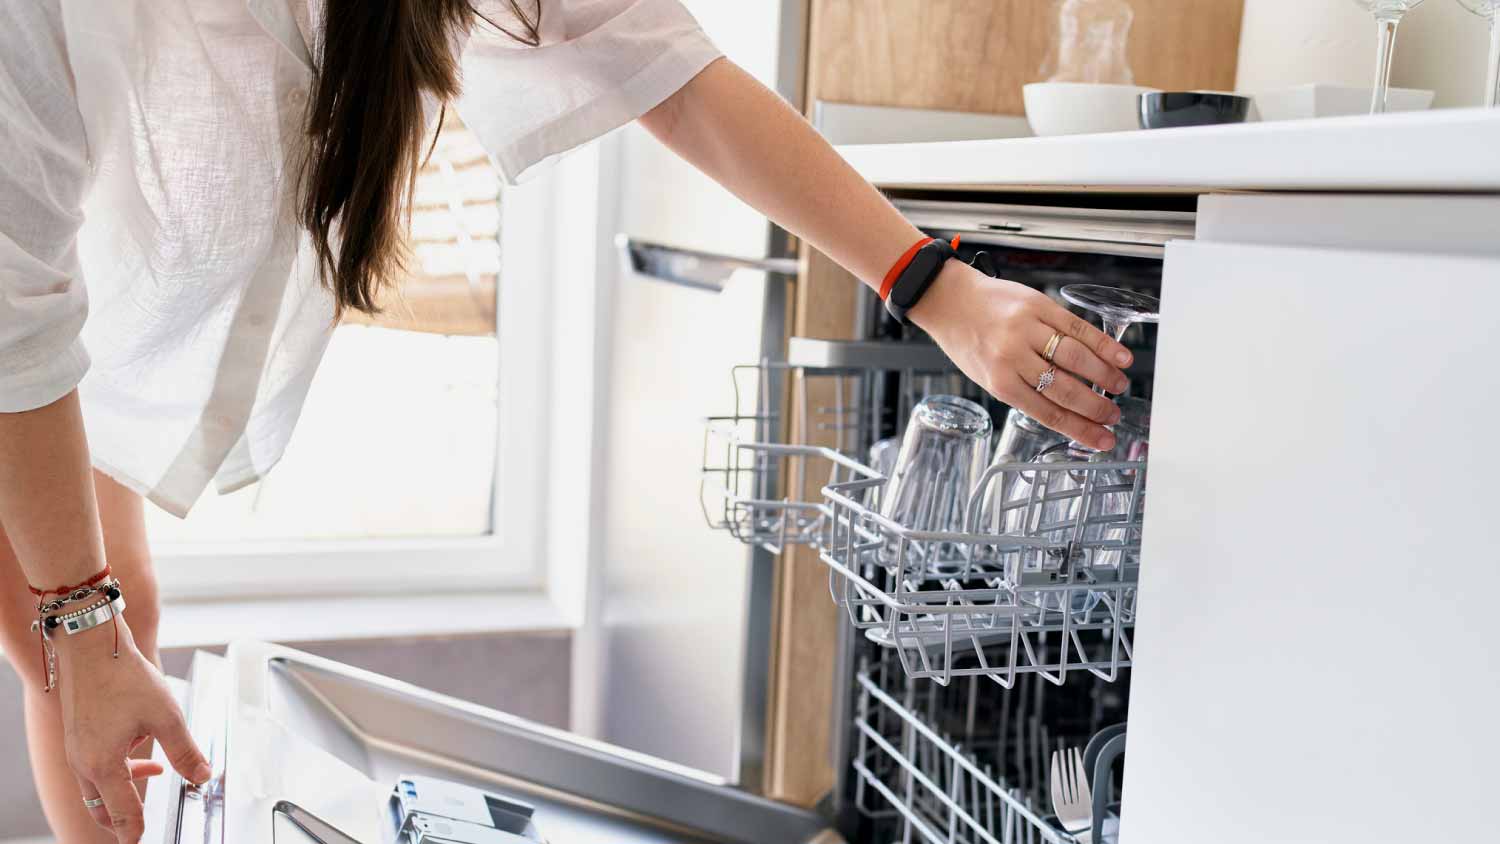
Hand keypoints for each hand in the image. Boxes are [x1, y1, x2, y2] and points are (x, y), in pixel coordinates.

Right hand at [55, 616, 210, 843]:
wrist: (92, 647)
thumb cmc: (124, 677)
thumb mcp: (167, 716)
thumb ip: (186, 751)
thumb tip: (204, 776)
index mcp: (103, 764)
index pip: (121, 814)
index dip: (135, 831)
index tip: (141, 841)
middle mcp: (84, 763)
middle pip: (102, 809)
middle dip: (123, 820)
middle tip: (140, 827)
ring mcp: (77, 750)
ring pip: (98, 788)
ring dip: (123, 790)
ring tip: (155, 773)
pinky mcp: (78, 737)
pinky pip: (95, 767)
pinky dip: (117, 768)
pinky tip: (140, 749)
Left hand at [909, 261, 1133, 451]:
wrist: (950, 300)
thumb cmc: (967, 340)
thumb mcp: (986, 376)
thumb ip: (1021, 391)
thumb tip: (1064, 410)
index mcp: (1000, 382)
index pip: (1049, 413)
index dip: (1081, 429)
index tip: (1102, 439)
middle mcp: (1013, 357)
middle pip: (1065, 388)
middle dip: (1096, 407)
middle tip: (1114, 415)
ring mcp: (1027, 330)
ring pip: (1076, 358)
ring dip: (1104, 376)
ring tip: (1119, 386)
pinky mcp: (1038, 306)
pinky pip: (1077, 327)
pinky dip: (1102, 344)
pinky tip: (1119, 356)